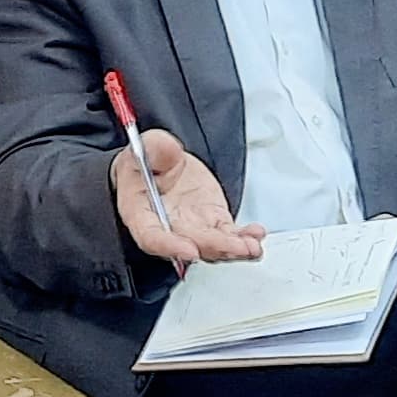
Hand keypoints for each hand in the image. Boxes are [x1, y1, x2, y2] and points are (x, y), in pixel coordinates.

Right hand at [113, 130, 263, 265]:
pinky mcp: (213, 222)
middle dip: (215, 247)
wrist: (161, 166)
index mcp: (141, 213)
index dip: (170, 246)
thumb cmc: (146, 163)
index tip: (189, 250)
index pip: (152, 237)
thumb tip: (163, 148)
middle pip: (190, 244)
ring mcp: (192, 228)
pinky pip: (230, 235)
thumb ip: (154, 148)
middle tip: (235, 247)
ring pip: (213, 246)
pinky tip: (255, 234)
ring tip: (251, 246)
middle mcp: (167, 228)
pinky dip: (244, 238)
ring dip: (234, 249)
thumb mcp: (147, 147)